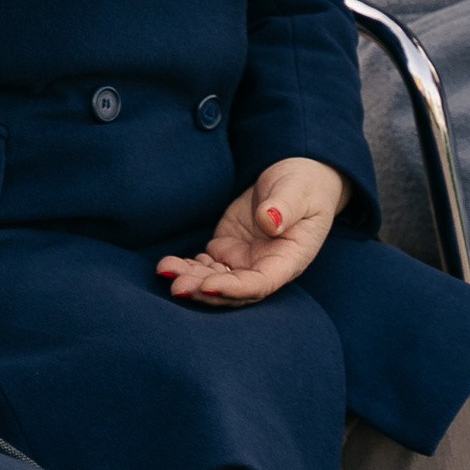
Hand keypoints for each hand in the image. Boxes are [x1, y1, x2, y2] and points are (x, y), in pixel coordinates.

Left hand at [156, 158, 346, 306]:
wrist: (295, 179)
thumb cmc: (304, 184)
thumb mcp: (299, 191)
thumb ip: (285, 206)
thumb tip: (269, 221)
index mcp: (288, 260)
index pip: (260, 284)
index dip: (233, 289)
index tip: (208, 285)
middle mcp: (264, 267)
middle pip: (232, 290)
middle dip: (203, 291)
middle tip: (176, 286)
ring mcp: (244, 260)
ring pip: (214, 280)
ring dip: (190, 279)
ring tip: (165, 270)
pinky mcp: (227, 249)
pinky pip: (205, 266)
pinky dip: (187, 267)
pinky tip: (169, 263)